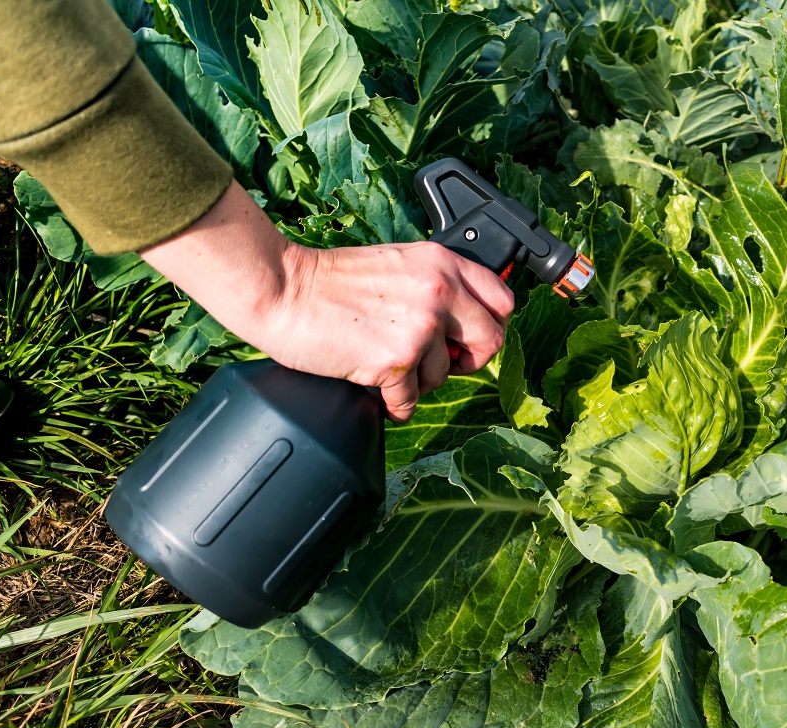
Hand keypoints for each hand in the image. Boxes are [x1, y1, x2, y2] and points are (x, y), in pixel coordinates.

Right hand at [269, 240, 512, 419]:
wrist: (283, 290)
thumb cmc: (330, 280)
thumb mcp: (399, 264)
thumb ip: (436, 284)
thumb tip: (464, 324)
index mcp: (442, 264)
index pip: (503, 299)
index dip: (492, 324)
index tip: (473, 336)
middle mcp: (439, 292)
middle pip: (492, 340)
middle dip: (470, 360)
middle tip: (445, 362)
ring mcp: (420, 327)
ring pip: (445, 374)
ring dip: (420, 379)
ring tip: (391, 365)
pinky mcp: (396, 360)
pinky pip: (411, 400)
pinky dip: (396, 404)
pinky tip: (381, 392)